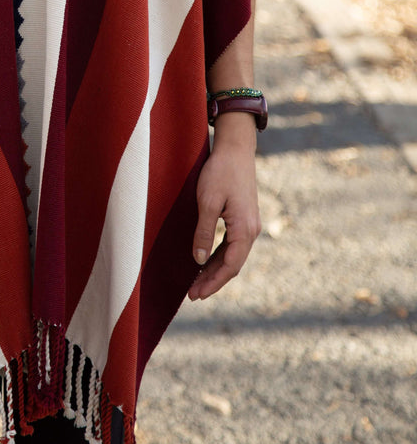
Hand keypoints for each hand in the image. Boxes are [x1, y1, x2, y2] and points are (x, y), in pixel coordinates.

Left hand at [188, 118, 260, 300]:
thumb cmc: (221, 172)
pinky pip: (231, 245)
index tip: (196, 295)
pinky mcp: (243, 218)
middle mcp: (251, 230)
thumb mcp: (207, 202)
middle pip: (232, 265)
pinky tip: (204, 261)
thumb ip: (203, 232)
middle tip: (191, 295)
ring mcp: (249, 224)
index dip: (213, 283)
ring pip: (232, 256)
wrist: (236, 149)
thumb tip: (198, 260)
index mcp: (245, 229)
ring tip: (196, 283)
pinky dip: (218, 256)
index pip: (230, 266)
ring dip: (214, 270)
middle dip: (212, 281)